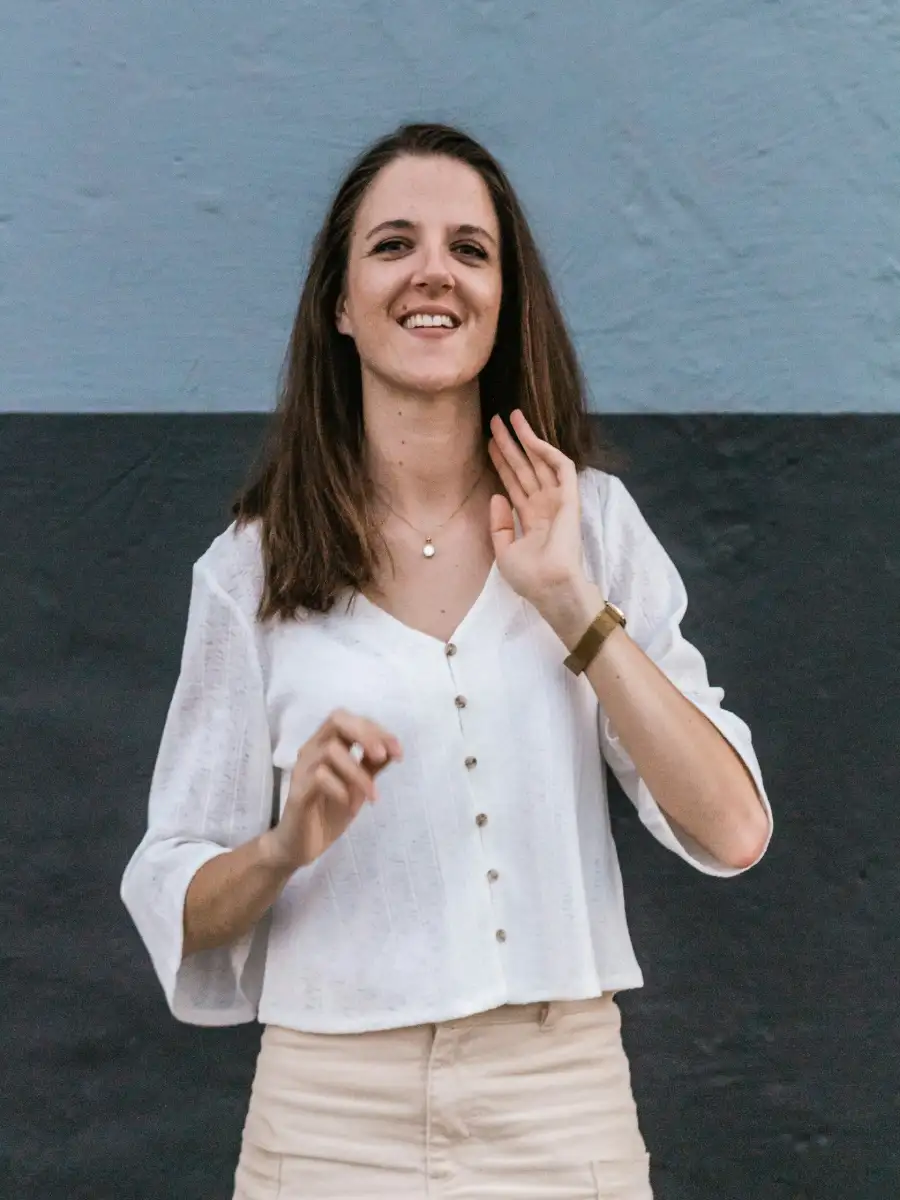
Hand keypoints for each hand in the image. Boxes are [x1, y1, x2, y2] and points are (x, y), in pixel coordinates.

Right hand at [264, 709, 402, 870]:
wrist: (300, 845)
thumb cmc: (329, 811)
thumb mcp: (358, 785)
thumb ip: (372, 765)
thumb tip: (393, 749)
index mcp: (327, 744)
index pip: (351, 720)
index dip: (377, 730)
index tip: (398, 752)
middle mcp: (312, 749)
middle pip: (336, 720)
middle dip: (366, 735)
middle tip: (383, 757)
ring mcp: (303, 769)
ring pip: (331, 750)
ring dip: (358, 773)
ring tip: (372, 796)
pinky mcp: (297, 791)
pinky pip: (319, 777)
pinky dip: (341, 789)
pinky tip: (350, 805)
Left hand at [488, 411, 597, 636]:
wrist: (550, 587)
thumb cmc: (530, 577)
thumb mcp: (504, 551)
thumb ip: (500, 524)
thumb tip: (497, 496)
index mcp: (531, 518)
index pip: (514, 483)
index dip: (502, 462)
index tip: (488, 442)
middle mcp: (544, 505)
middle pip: (525, 467)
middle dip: (510, 444)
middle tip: (495, 420)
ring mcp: (557, 500)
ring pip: (540, 461)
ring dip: (527, 439)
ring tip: (510, 417)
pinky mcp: (570, 498)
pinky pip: (562, 467)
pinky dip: (547, 450)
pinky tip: (531, 436)